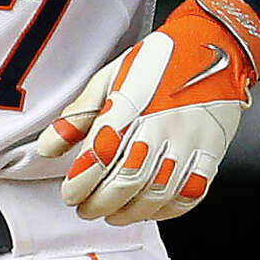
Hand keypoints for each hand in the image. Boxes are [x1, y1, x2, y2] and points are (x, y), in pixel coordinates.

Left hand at [37, 0, 259, 223]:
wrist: (210, 46)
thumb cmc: (157, 62)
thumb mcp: (109, 77)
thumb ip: (78, 116)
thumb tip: (48, 147)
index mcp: (130, 102)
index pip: (100, 152)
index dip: (81, 181)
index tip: (70, 193)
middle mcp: (161, 123)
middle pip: (127, 179)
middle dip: (100, 202)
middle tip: (85, 208)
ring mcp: (189, 140)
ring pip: (157, 192)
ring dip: (130, 212)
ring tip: (112, 214)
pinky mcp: (211, 151)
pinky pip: (190, 193)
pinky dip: (166, 210)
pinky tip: (148, 209)